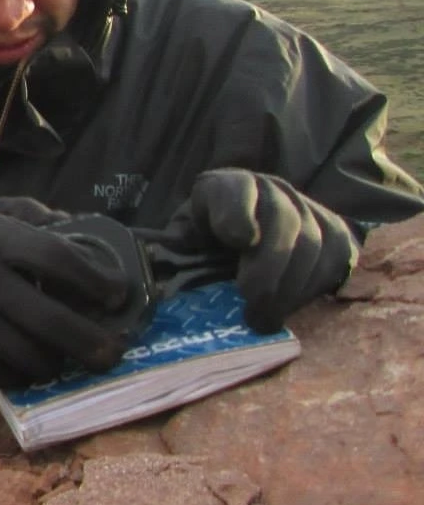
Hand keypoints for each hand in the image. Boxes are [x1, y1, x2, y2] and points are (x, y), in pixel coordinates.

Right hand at [0, 204, 131, 388]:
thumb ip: (35, 228)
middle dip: (90, 342)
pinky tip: (30, 370)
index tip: (117, 294)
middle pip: (47, 319)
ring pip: (26, 355)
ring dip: (56, 364)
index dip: (94, 279)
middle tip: (113, 353)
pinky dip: (20, 378)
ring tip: (67, 362)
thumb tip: (92, 250)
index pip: (56, 258)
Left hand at [163, 170, 356, 332]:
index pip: (237, 188)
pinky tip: (291, 306)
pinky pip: (336, 257)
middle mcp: (270, 188)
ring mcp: (306, 205)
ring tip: (267, 318)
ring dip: (291, 287)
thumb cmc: (205, 244)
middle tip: (252, 308)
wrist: (246, 237)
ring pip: (314, 242)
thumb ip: (178, 248)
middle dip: (269, 270)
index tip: (239, 241)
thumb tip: (168, 278)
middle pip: (284, 220)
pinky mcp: (334, 229)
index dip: (239, 213)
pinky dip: (315, 287)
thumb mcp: (182, 240)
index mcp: (225, 186)